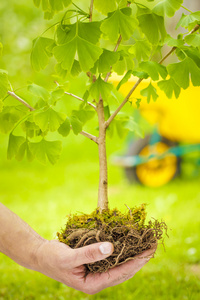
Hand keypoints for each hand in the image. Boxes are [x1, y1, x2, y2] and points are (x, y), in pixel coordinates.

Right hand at [35, 240, 155, 294]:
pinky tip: (129, 241)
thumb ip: (90, 253)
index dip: (137, 261)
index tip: (150, 250)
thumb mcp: (69, 257)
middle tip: (153, 243)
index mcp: (93, 284)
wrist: (42, 255)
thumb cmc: (53, 258)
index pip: (121, 273)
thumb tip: (111, 248)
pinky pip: (113, 257)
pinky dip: (122, 249)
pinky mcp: (96, 262)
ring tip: (146, 242)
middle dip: (140, 257)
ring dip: (133, 252)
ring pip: (121, 263)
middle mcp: (98, 279)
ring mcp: (98, 271)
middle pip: (125, 270)